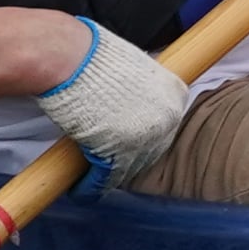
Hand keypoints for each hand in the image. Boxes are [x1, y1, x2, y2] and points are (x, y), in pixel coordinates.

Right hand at [37, 22, 198, 183]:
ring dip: (111, 175)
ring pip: (131, 167)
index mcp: (175, 93)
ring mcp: (147, 138)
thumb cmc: (94, 59)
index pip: (164, 124)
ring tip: (92, 181)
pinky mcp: (121, 154)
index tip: (131, 141)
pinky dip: (92, 186)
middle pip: (152, 149)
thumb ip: (141, 91)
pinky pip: (108, 178)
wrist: (72, 61)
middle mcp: (168, 118)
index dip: (145, 135)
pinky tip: (81, 190)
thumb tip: (133, 105)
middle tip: (109, 163)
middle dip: (131, 157)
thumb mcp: (133, 70)